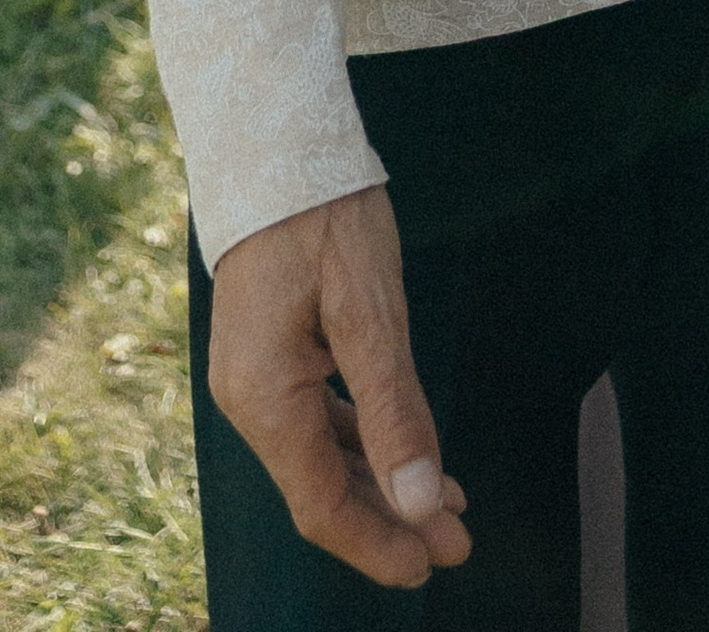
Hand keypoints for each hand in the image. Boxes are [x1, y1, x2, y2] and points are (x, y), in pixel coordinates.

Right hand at [209, 187, 469, 586]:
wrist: (274, 143)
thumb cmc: (324, 215)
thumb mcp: (371, 311)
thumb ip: (394, 411)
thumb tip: (420, 502)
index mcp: (264, 397)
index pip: (322, 504)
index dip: (378, 543)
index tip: (432, 565)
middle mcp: (249, 399)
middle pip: (321, 488)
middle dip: (391, 519)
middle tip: (459, 542)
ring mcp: (256, 377)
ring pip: (321, 457)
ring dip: (381, 483)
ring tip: (446, 506)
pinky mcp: (270, 355)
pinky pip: (316, 419)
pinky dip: (362, 443)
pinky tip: (404, 454)